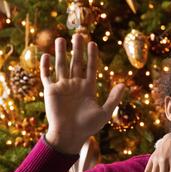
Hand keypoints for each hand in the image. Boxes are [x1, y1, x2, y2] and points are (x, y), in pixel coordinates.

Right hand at [43, 35, 125, 153]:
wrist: (70, 135)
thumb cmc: (88, 127)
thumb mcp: (105, 112)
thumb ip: (114, 98)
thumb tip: (124, 85)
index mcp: (88, 89)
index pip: (91, 68)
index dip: (92, 56)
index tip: (93, 44)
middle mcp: (75, 85)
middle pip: (76, 63)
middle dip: (77, 50)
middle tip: (79, 35)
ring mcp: (63, 87)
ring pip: (61, 65)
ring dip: (61, 53)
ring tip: (61, 39)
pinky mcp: (51, 91)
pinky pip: (46, 75)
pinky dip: (45, 66)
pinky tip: (46, 55)